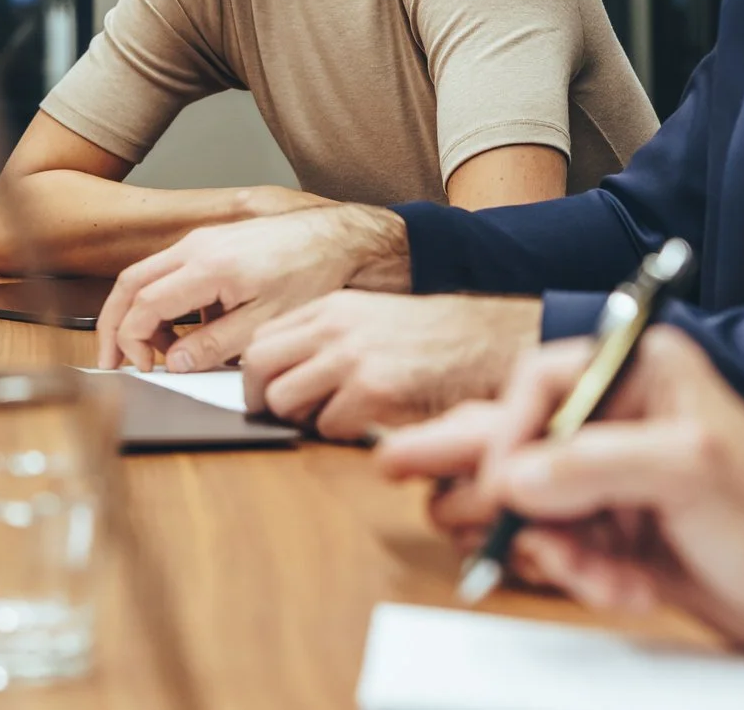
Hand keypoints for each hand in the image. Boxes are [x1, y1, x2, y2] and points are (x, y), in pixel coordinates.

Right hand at [94, 202, 410, 370]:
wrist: (341, 239)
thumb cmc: (313, 275)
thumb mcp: (266, 323)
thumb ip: (215, 345)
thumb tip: (176, 363)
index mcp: (207, 266)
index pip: (144, 304)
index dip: (132, 341)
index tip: (142, 367)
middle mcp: (196, 246)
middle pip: (130, 283)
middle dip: (114, 325)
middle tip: (111, 361)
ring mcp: (203, 240)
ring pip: (146, 274)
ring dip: (139, 313)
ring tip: (154, 354)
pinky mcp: (213, 242)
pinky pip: (171, 270)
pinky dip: (164, 301)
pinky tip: (188, 330)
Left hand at [241, 292, 540, 439]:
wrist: (486, 343)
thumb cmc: (432, 340)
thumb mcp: (371, 320)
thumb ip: (327, 339)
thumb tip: (281, 375)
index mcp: (331, 308)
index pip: (260, 341)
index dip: (257, 375)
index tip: (266, 393)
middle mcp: (334, 328)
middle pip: (257, 368)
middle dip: (263, 400)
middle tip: (286, 416)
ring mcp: (352, 358)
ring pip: (284, 401)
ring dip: (302, 420)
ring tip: (335, 418)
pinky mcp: (373, 391)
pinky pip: (326, 427)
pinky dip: (341, 434)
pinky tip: (368, 424)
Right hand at [374, 328, 743, 654]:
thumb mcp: (693, 475)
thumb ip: (599, 464)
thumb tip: (514, 475)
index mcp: (641, 371)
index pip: (541, 380)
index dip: (508, 429)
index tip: (502, 480)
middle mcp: (617, 415)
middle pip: (513, 432)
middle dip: (484, 474)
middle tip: (396, 468)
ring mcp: (608, 474)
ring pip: (528, 502)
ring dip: (555, 547)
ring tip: (605, 571)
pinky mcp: (606, 528)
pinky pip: (555, 548)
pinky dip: (583, 576)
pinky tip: (628, 586)